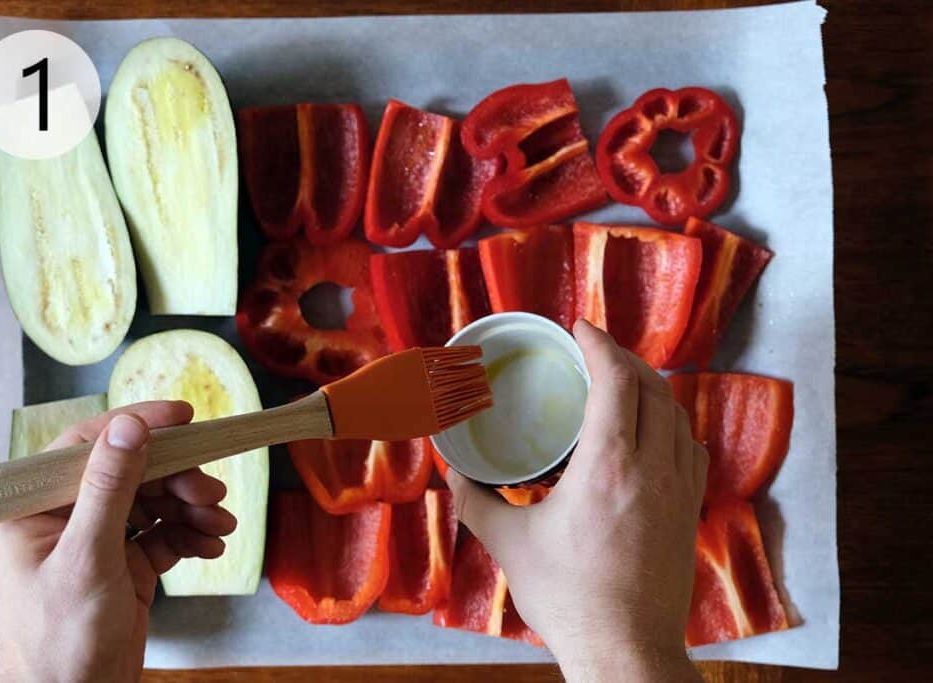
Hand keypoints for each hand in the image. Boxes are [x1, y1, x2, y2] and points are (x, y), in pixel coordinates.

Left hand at [0, 401, 236, 682]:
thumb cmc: (61, 639)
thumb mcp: (88, 557)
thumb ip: (109, 489)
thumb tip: (129, 427)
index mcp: (39, 507)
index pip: (90, 445)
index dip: (137, 425)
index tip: (184, 417)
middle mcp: (69, 516)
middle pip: (134, 472)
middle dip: (178, 478)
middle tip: (212, 489)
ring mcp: (101, 540)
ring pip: (156, 501)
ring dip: (192, 507)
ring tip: (220, 524)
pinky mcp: (128, 564)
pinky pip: (166, 533)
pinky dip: (191, 534)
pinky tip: (211, 545)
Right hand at [446, 321, 707, 682]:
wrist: (626, 648)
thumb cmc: (568, 597)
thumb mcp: (509, 545)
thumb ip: (476, 502)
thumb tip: (452, 472)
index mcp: (609, 465)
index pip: (616, 381)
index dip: (600, 344)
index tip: (580, 328)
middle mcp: (653, 467)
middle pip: (652, 387)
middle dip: (623, 359)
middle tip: (593, 352)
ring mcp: (679, 489)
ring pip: (677, 414)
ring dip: (650, 388)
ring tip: (620, 384)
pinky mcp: (690, 512)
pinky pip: (690, 447)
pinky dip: (672, 424)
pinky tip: (652, 434)